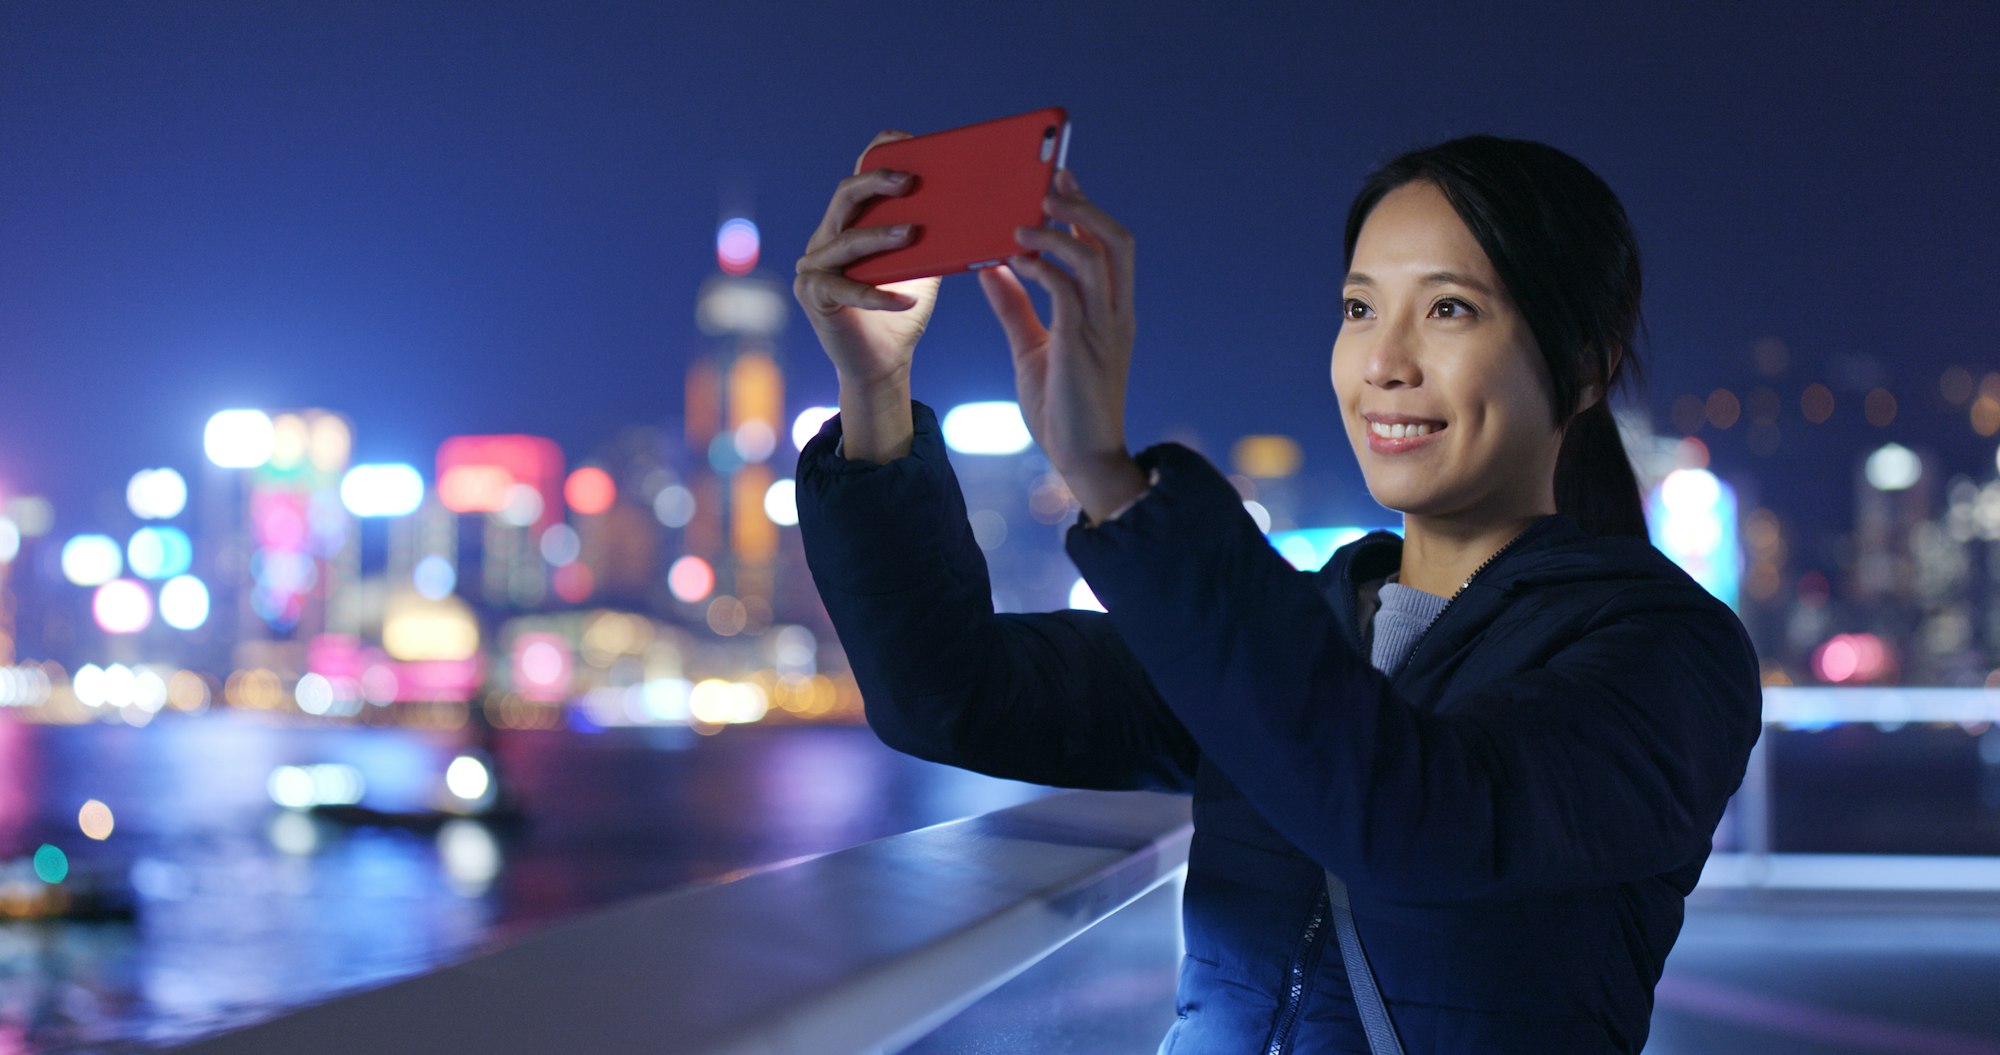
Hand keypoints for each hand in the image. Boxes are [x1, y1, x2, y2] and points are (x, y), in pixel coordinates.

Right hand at [793, 130, 941, 390]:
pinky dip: (878, 295)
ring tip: (912, 234)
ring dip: (879, 236)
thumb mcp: (923, 267)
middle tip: (910, 182)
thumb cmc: (903, 311)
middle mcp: (827, 237)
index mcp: (852, 223)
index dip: (878, 155)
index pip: (860, 177)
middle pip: (845, 196)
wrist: (883, 364)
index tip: (906, 140)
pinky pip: (845, 289)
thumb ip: (933, 237)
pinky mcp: (813, 296)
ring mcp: (814, 266)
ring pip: (846, 240)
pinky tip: (907, 300)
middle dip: (876, 182)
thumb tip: (970, 207)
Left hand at [978, 169, 1146, 515]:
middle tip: (1050, 183)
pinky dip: (1043, 266)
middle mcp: (1116, 314)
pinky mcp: (1083, 344)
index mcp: (1110, 313)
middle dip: (1085, 206)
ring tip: (1025, 215)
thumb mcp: (1032, 350)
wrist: (1082, 461)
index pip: (1109, 248)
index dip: (1086, 211)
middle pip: (1117, 240)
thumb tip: (992, 268)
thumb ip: (1015, 308)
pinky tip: (1015, 257)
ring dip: (1062, 227)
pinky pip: (1069, 290)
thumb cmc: (1061, 411)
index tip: (1060, 181)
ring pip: (1098, 256)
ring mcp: (1105, 328)